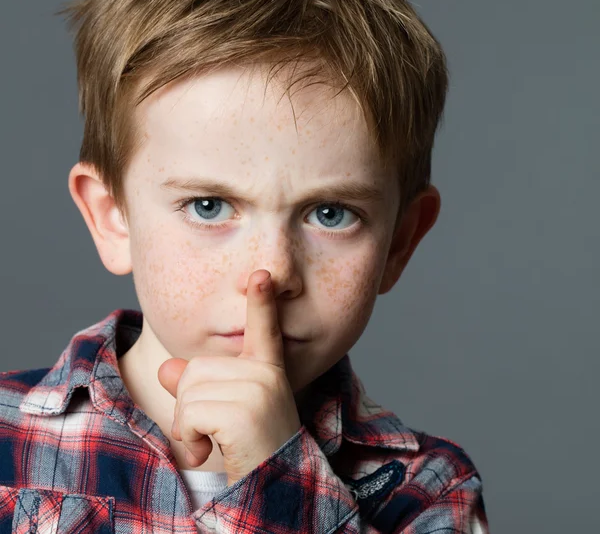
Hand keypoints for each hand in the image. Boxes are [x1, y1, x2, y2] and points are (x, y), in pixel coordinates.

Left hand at [157, 270, 301, 486]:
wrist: (272, 491)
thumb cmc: (249, 450)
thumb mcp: (224, 412)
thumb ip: (197, 386)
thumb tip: (167, 368)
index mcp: (267, 371)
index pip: (264, 329)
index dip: (261, 300)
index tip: (261, 274)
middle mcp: (266, 375)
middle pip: (195, 369)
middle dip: (190, 405)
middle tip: (214, 431)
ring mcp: (258, 391)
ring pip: (188, 392)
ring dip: (187, 425)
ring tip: (213, 442)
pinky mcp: (244, 412)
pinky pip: (188, 414)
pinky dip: (188, 439)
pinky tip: (209, 451)